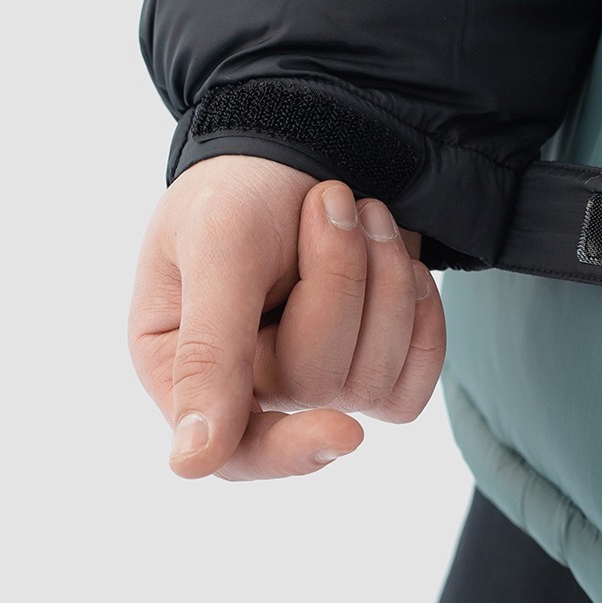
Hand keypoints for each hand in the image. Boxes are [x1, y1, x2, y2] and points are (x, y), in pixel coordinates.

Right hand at [128, 156, 444, 478]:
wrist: (306, 139)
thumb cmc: (239, 188)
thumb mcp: (214, 248)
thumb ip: (205, 351)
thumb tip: (190, 463)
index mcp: (179, 369)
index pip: (233, 453)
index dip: (288, 452)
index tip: (345, 432)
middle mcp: (245, 390)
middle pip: (320, 387)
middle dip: (340, 281)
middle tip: (331, 199)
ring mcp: (314, 386)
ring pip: (374, 383)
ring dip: (384, 281)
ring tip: (363, 210)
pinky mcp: (370, 373)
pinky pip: (414, 384)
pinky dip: (421, 317)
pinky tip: (402, 260)